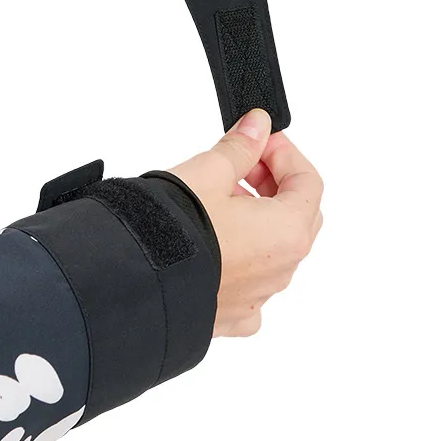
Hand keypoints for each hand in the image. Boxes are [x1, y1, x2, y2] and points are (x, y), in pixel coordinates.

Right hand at [169, 109, 323, 336]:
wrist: (134, 280)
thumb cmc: (174, 230)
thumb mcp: (209, 171)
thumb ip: (241, 146)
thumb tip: (257, 126)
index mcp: (288, 232)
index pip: (308, 181)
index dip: (284, 153)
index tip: (258, 140)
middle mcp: (281, 270)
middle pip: (298, 215)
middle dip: (274, 183)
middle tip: (243, 164)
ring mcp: (258, 297)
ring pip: (275, 249)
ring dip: (258, 218)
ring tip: (219, 199)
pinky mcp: (232, 314)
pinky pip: (250, 283)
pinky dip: (241, 258)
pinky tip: (215, 242)